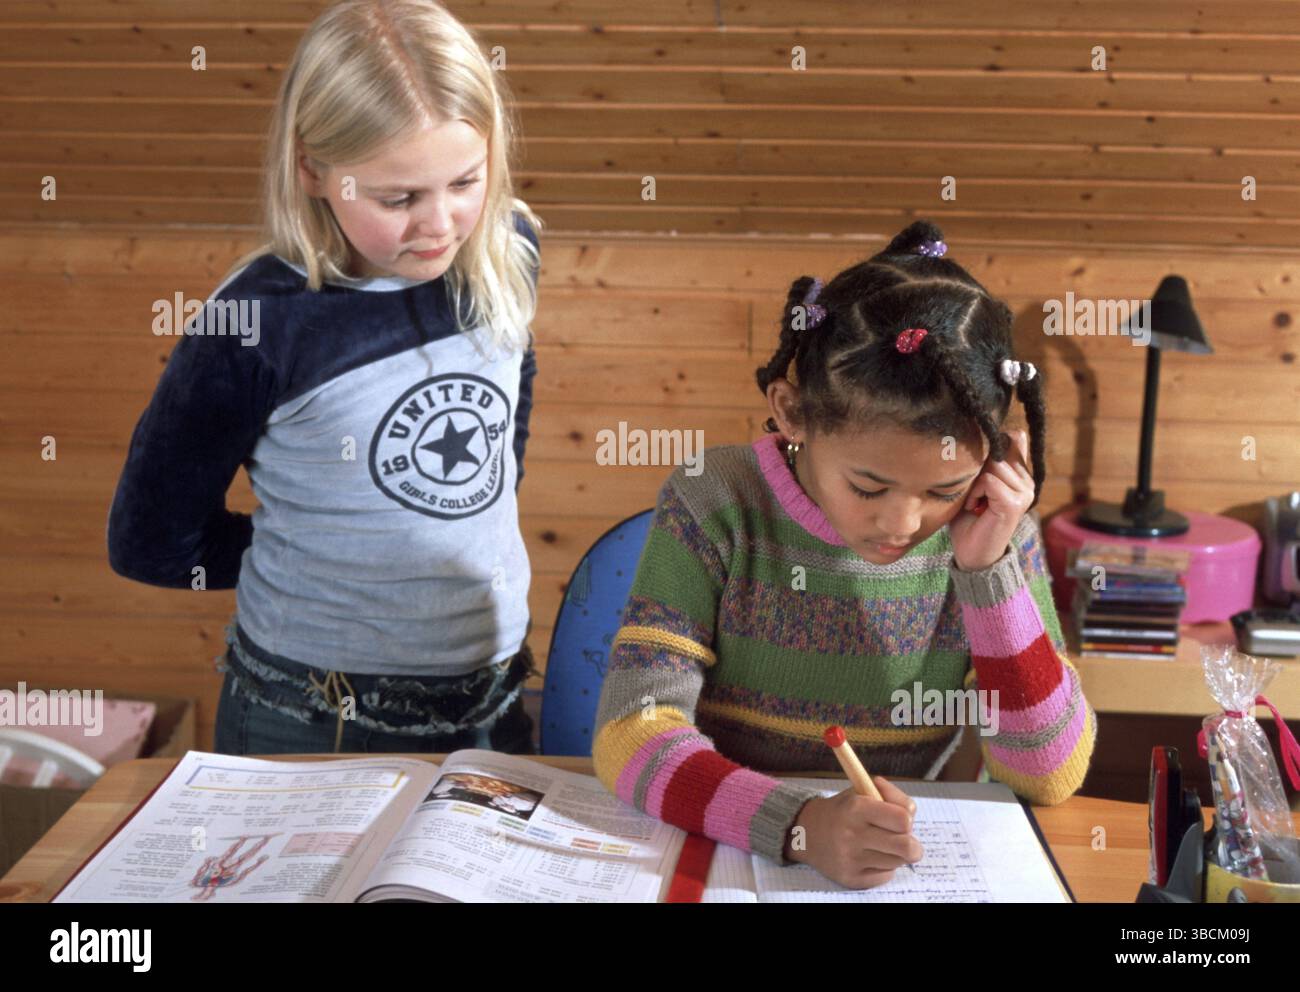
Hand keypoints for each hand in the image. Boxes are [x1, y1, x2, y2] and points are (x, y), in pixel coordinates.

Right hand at [784, 776, 922, 888]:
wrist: (807, 833)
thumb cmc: (843, 810)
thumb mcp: (862, 791)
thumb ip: (891, 796)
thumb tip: (911, 815)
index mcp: (856, 807)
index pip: (903, 820)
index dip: (907, 820)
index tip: (901, 821)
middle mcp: (851, 834)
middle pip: (906, 847)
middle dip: (913, 845)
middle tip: (907, 842)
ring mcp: (850, 859)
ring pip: (897, 862)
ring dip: (896, 855)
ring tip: (881, 846)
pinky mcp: (851, 878)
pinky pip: (885, 875)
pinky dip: (884, 867)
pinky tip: (870, 857)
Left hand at [948, 428, 1033, 571]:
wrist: (973, 554)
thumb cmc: (968, 518)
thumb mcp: (973, 483)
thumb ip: (981, 461)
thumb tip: (980, 432)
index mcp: (1020, 473)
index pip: (1014, 438)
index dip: (994, 441)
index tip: (977, 457)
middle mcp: (1027, 480)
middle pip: (1000, 448)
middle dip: (978, 465)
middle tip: (973, 490)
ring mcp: (1024, 492)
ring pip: (993, 464)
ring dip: (974, 481)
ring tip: (973, 500)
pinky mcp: (1014, 503)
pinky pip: (989, 480)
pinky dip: (975, 492)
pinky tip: (974, 507)